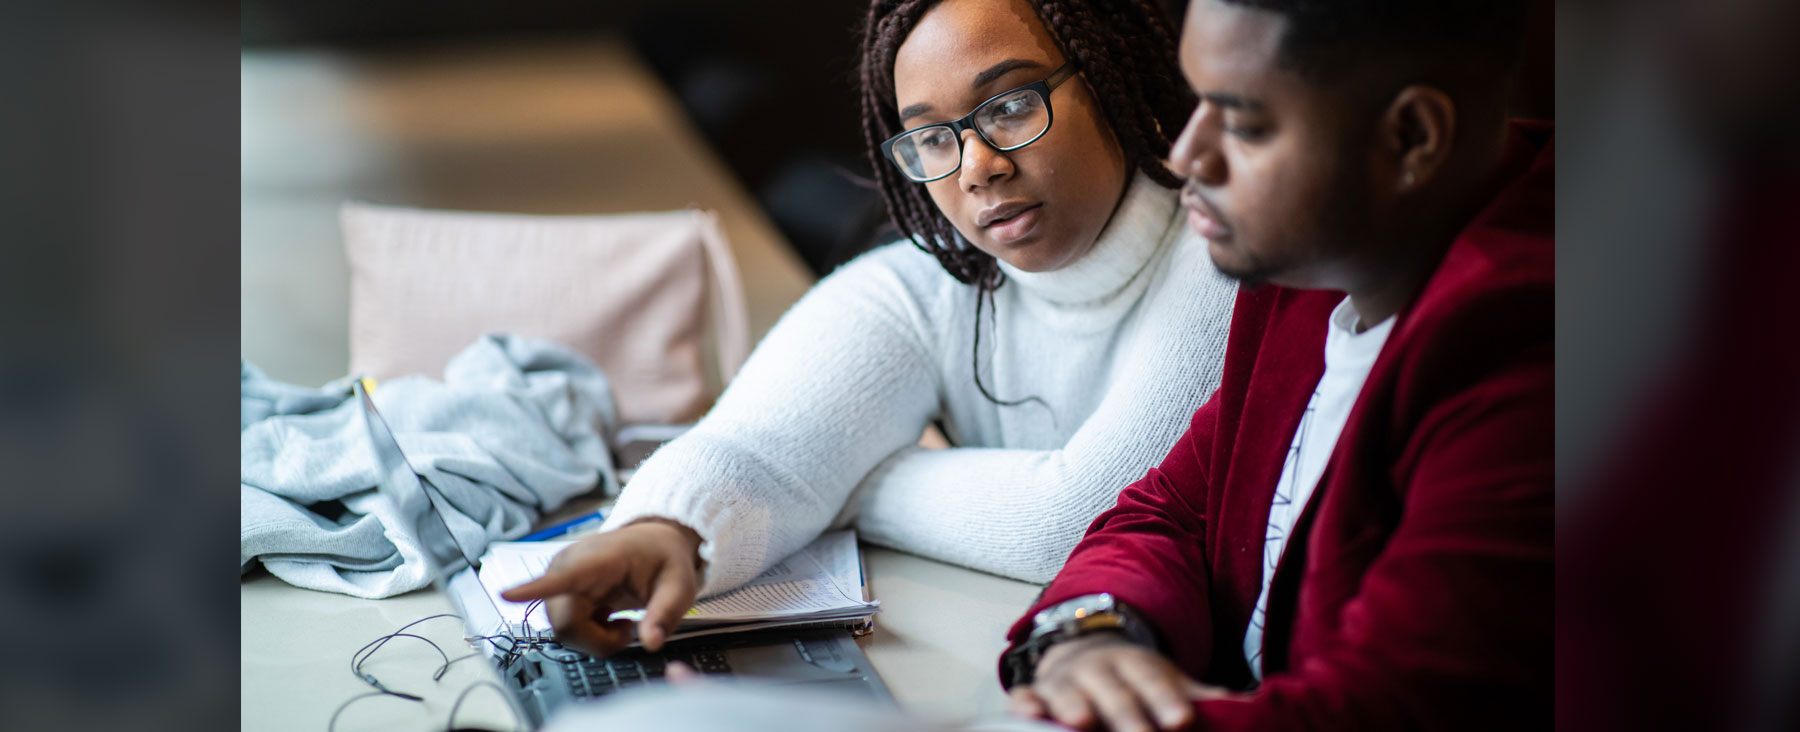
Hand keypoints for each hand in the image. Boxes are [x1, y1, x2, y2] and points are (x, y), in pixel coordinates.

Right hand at [500, 518, 703, 655]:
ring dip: (594, 639)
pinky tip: (607, 620)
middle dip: (598, 640)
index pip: (564, 576)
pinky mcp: (557, 594)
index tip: (507, 594)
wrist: (652, 543)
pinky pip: (565, 630)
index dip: (533, 588)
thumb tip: (651, 641)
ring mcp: (560, 581)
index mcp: (599, 558)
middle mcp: (569, 567)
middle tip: (628, 630)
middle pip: (566, 623)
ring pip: (564, 632)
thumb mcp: (680, 585)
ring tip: (620, 623)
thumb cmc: (663, 559)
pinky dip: (589, 635)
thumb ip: (666, 613)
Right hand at [1007, 633, 1232, 731]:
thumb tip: (1248, 707)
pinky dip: (1023, 705)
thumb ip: (1198, 697)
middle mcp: (1099, 669)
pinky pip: (1024, 697)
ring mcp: (1065, 680)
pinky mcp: (1035, 693)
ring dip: (1072, 706)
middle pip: (1114, 692)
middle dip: (1126, 714)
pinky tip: (1026, 714)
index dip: (1167, 698)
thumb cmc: (1135, 680)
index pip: (1154, 680)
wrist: (1085, 652)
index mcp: (1136, 664)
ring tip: (1082, 724)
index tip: (1183, 720)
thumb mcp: (1167, 681)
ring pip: (1068, 692)